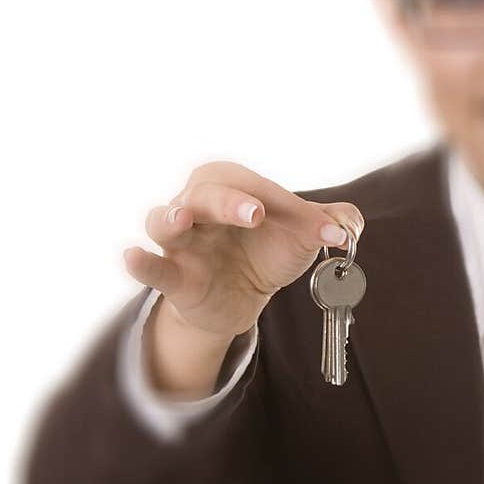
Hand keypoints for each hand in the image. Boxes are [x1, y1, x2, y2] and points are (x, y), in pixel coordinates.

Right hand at [123, 160, 363, 338]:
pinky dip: (141, 263)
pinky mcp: (173, 277)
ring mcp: (181, 242)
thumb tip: (350, 225)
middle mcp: (197, 205)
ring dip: (171, 218)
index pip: (252, 185)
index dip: (283, 203)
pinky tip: (133, 257)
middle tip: (255, 214)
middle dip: (228, 201)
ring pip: (165, 220)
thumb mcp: (301, 237)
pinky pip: (152, 267)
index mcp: (231, 186)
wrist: (243, 298)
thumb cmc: (266, 251)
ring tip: (180, 220)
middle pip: (204, 192)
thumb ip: (330, 224)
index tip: (320, 227)